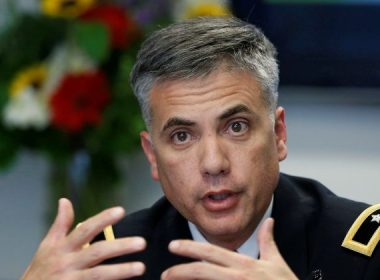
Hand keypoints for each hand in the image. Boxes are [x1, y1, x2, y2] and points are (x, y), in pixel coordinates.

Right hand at [21, 198, 145, 279]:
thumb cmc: (39, 270)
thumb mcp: (47, 246)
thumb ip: (60, 224)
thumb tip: (64, 200)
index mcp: (62, 247)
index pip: (85, 229)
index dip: (102, 219)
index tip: (120, 210)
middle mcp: (67, 263)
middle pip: (97, 252)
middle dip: (120, 247)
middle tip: (142, 242)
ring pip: (99, 275)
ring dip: (120, 271)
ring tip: (141, 267)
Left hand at [162, 218, 297, 279]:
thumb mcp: (277, 262)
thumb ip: (268, 241)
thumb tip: (269, 221)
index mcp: (245, 264)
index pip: (212, 252)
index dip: (190, 248)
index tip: (173, 246)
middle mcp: (238, 277)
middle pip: (203, 271)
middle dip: (180, 271)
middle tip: (164, 274)